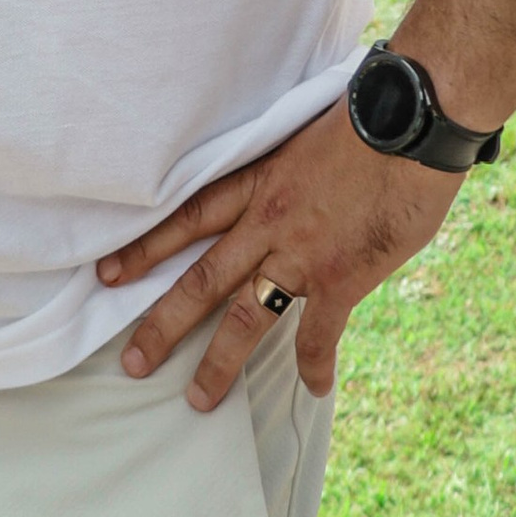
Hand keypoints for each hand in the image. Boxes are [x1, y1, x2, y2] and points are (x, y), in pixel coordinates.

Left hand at [96, 102, 454, 408]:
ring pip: (247, 317)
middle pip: (201, 279)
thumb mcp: (306, 134)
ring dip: (220, 361)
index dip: (145, 248)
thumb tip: (289, 186)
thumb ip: (288, 170)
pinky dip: (314, 364)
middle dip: (163, 323)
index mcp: (257, 182)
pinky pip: (319, 333)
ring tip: (198, 399)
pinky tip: (314, 389)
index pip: (187, 219)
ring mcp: (301, 255)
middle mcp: (267, 223)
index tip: (108, 273)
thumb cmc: (366, 117)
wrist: (408, 123)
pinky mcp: (340, 277)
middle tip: (132, 362)